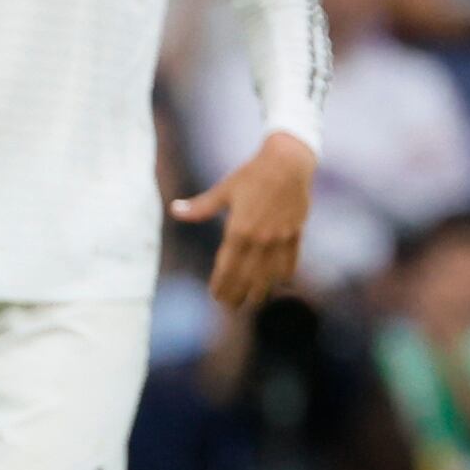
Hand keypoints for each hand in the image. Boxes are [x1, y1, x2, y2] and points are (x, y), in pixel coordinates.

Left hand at [173, 133, 314, 309]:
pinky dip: (284, 275)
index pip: (227, 267)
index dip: (221, 284)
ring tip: (253, 302)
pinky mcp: (295, 234)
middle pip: (247, 276)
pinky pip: (290, 262)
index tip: (215, 295)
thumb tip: (174, 210)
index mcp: (239, 229)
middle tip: (230, 306)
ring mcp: (279, 238)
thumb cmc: (253, 174)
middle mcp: (259, 239)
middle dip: (237, 293)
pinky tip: (279, 282)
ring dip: (260, 290)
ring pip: (269, 275)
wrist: (288, 162)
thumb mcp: (224, 190)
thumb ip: (201, 207)